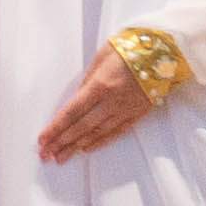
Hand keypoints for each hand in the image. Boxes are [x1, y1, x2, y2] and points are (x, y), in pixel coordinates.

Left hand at [37, 43, 158, 161]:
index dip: (56, 128)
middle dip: (62, 142)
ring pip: (97, 133)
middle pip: (82, 127)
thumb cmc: (129, 48)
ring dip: (77, 146)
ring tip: (62, 157)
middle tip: (47, 155)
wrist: (163, 50)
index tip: (43, 139)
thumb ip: (87, 81)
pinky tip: (87, 148)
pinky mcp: (137, 113)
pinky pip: (116, 132)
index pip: (71, 112)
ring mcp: (125, 109)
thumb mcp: (100, 58)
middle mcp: (112, 101)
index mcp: (100, 85)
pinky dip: (100, 141)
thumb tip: (77, 99)